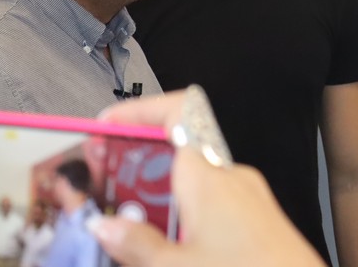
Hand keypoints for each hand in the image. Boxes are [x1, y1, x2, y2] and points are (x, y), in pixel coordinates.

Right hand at [93, 90, 323, 266]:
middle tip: (102, 191)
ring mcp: (247, 194)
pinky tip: (170, 245)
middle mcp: (229, 175)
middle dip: (135, 169)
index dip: (139, 112)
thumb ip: (138, 246)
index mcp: (208, 176)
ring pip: (191, 180)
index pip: (177, 113)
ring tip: (129, 229)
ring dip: (158, 197)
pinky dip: (184, 213)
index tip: (106, 128)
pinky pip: (212, 201)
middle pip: (174, 151)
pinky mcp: (256, 216)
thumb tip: (104, 226)